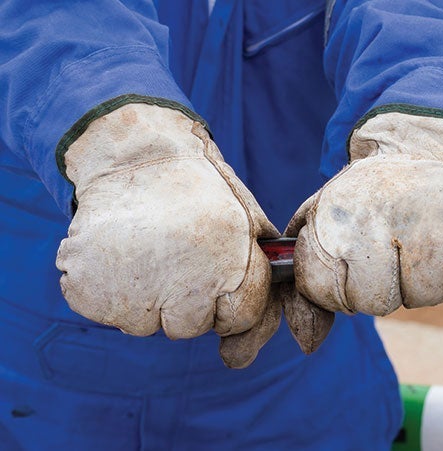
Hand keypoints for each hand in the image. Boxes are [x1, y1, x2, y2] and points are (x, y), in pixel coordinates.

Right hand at [56, 103, 279, 367]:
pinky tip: (119, 254)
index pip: (240, 319)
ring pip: (145, 324)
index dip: (230, 300)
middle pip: (190, 327)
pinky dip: (109, 291)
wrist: (135, 154)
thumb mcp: (246, 221)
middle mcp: (185, 284)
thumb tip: (249, 347)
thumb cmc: (198, 190)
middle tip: (175, 257)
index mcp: (230, 264)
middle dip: (186, 302)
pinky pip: (107, 312)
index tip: (215, 274)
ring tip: (145, 250)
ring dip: (145, 298)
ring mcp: (133, 291)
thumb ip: (261, 278)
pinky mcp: (89, 290)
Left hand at [289, 111, 442, 315]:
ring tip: (425, 242)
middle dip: (386, 287)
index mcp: (336, 218)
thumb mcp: (327, 224)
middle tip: (396, 252)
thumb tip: (308, 342)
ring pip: (425, 298)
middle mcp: (380, 220)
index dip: (340, 287)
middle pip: (377, 303)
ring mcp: (432, 227)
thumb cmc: (373, 198)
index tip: (355, 262)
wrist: (433, 150)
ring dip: (427, 281)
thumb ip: (310, 283)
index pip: (324, 292)